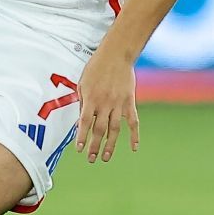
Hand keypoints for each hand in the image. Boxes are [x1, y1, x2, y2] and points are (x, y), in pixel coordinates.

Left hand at [74, 45, 139, 163]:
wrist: (116, 56)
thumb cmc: (96, 68)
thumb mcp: (82, 83)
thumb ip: (82, 102)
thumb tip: (80, 119)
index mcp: (91, 99)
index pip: (84, 123)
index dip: (81, 137)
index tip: (79, 149)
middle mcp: (105, 104)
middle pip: (99, 130)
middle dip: (95, 146)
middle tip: (91, 159)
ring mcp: (119, 104)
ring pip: (115, 129)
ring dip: (110, 145)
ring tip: (106, 157)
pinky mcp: (130, 102)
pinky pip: (133, 122)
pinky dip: (134, 135)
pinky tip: (134, 147)